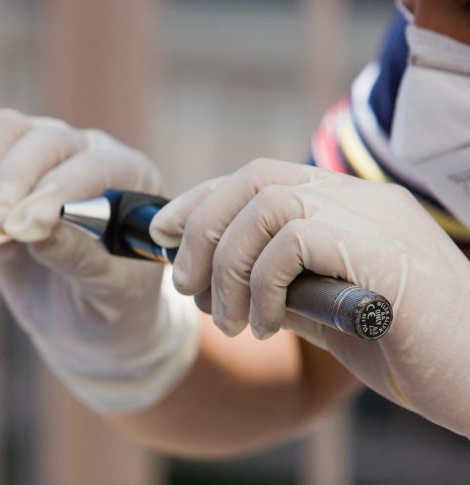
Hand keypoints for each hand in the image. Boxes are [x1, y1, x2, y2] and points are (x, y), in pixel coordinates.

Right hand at [0, 109, 199, 411]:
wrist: (81, 320)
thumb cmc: (108, 306)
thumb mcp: (108, 293)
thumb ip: (80, 259)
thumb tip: (37, 231)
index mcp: (129, 176)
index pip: (93, 164)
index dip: (58, 189)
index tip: (28, 227)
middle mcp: (86, 153)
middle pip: (43, 138)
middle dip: (12, 181)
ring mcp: (42, 153)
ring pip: (4, 131)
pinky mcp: (1, 166)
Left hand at [150, 158, 469, 436]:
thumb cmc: (409, 349)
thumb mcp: (324, 314)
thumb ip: (278, 289)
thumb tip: (214, 285)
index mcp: (346, 206)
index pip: (257, 177)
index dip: (200, 200)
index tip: (163, 233)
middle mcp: (359, 199)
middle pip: (253, 178)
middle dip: (201, 229)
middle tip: (185, 286)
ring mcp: (374, 218)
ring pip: (266, 204)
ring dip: (227, 265)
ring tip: (230, 319)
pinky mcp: (381, 250)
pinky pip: (293, 239)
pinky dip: (262, 283)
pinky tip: (270, 325)